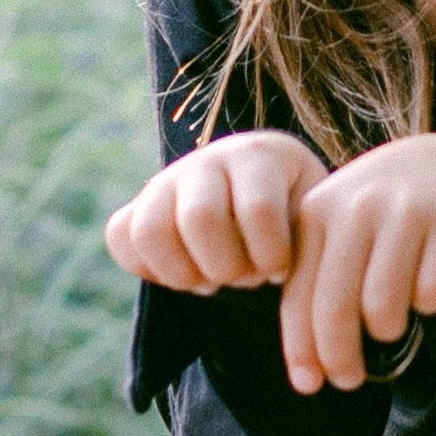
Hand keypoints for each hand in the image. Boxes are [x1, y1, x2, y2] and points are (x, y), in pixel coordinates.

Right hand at [105, 131, 325, 294]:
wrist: (270, 211)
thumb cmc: (299, 224)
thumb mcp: (314, 223)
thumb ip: (305, 240)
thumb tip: (281, 276)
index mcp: (260, 155)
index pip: (257, 209)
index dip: (269, 256)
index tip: (280, 271)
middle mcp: (208, 157)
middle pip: (199, 218)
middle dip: (226, 267)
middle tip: (244, 278)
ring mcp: (168, 179)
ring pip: (151, 229)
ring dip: (184, 273)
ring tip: (212, 280)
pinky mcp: (138, 205)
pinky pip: (121, 237)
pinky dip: (148, 268)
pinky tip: (185, 274)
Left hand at [282, 135, 435, 395]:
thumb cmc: (377, 215)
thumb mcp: (336, 233)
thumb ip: (314, 285)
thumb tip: (306, 373)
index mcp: (317, 213)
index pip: (298, 296)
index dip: (302, 349)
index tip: (309, 385)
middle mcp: (357, 207)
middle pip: (337, 309)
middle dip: (340, 357)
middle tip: (349, 380)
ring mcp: (407, 210)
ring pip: (384, 307)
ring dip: (388, 330)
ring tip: (391, 322)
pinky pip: (433, 293)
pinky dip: (431, 304)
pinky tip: (429, 289)